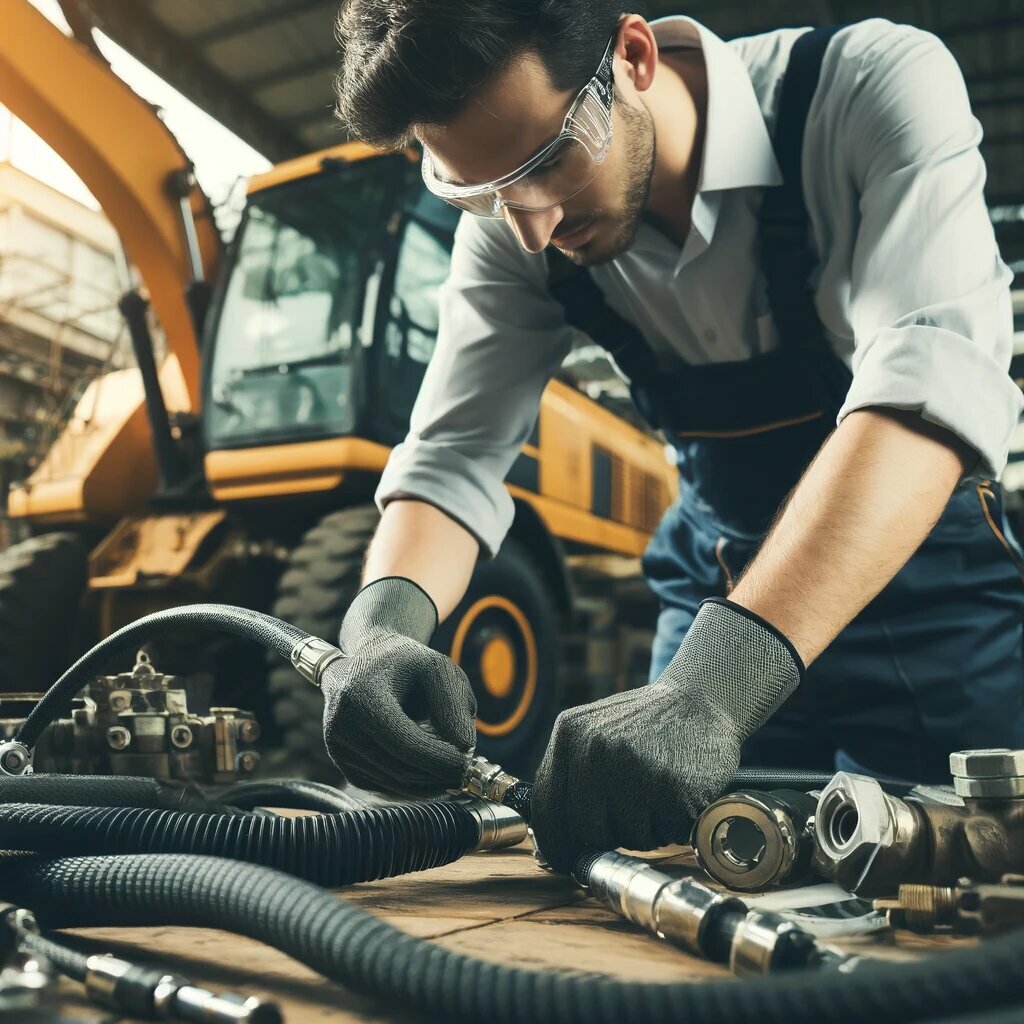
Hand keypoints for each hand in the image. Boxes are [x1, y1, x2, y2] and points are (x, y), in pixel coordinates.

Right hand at [320, 577, 476, 796]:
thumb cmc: (405, 663)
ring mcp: (339, 750)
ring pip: (395, 784)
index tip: (468, 761)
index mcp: (361, 696)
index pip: (405, 743)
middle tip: (467, 769)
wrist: (363, 664)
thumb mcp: (436, 668)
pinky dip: (413, 784)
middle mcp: (342, 727)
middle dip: (439, 774)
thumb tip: (464, 749)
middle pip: (401, 770)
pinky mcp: (345, 766)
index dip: (439, 758)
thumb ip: (454, 705)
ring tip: (451, 765)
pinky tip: (430, 768)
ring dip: (429, 782)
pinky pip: (386, 788)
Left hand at [531, 598, 802, 872]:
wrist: (700, 696)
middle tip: (631, 814)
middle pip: (584, 831)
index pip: (546, 810)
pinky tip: (678, 792)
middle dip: (607, 836)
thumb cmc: (644, 724)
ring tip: (658, 792)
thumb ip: (569, 775)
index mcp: (569, 734)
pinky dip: (673, 824)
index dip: (556, 845)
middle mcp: (596, 749)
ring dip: (646, 829)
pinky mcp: (672, 787)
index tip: (566, 861)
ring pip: (628, 837)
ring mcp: (634, 767)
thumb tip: (547, 845)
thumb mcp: (593, 731)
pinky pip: (665, 833)